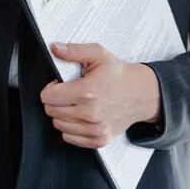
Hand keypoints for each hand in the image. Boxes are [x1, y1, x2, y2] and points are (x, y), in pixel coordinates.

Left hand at [40, 42, 161, 149]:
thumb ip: (75, 50)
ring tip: (77, 103)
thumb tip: (56, 48)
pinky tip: (81, 115)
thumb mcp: (98, 55)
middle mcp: (91, 113)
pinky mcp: (98, 140)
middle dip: (56, 100)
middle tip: (71, 93)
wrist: (141, 94)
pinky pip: (69, 137)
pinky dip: (71, 127)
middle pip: (51, 111)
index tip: (59, 85)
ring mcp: (95, 129)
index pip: (48, 97)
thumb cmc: (119, 76)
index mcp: (88, 92)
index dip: (51, 88)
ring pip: (58, 125)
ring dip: (63, 114)